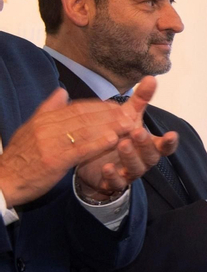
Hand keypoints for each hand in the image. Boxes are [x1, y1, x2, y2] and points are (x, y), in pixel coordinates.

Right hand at [0, 84, 151, 207]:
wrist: (4, 180)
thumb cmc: (21, 157)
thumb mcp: (30, 129)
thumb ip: (48, 110)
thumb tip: (62, 92)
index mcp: (43, 119)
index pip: (76, 108)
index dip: (99, 106)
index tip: (117, 106)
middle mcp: (47, 127)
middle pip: (83, 117)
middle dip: (109, 115)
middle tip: (129, 114)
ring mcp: (50, 143)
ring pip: (85, 130)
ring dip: (110, 126)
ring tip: (129, 125)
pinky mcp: (54, 160)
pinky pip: (80, 149)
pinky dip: (98, 142)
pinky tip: (114, 139)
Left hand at [74, 76, 179, 201]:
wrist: (95, 163)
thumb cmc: (118, 137)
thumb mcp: (128, 117)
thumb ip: (141, 100)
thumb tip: (151, 77)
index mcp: (149, 144)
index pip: (165, 145)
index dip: (169, 141)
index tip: (172, 134)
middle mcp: (143, 159)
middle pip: (151, 155)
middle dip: (145, 144)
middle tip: (137, 132)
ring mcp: (129, 172)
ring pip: (136, 168)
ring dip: (129, 157)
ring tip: (121, 144)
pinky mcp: (113, 182)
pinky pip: (116, 182)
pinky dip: (112, 175)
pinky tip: (107, 167)